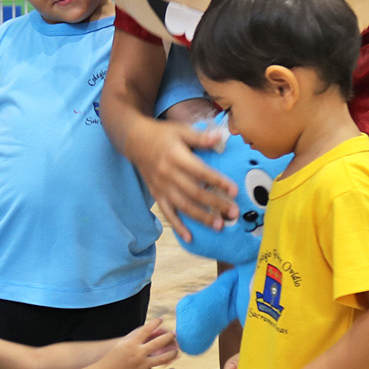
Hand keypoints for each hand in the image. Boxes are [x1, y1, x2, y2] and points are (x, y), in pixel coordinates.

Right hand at [97, 318, 177, 368]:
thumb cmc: (114, 355)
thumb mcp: (123, 342)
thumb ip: (136, 335)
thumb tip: (150, 328)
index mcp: (131, 343)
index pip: (146, 329)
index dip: (155, 323)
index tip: (160, 320)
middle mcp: (137, 353)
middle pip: (158, 343)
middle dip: (169, 337)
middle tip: (174, 334)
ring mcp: (141, 365)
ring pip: (162, 359)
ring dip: (172, 354)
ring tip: (176, 350)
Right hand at [129, 119, 238, 239]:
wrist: (135, 141)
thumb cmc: (162, 135)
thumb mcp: (181, 130)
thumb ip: (201, 137)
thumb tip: (221, 138)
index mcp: (176, 157)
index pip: (201, 172)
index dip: (218, 182)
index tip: (233, 190)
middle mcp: (168, 174)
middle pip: (194, 193)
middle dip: (215, 204)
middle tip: (233, 213)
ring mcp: (161, 187)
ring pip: (183, 206)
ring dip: (201, 217)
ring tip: (219, 225)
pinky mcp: (156, 194)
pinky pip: (168, 213)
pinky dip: (177, 226)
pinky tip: (189, 237)